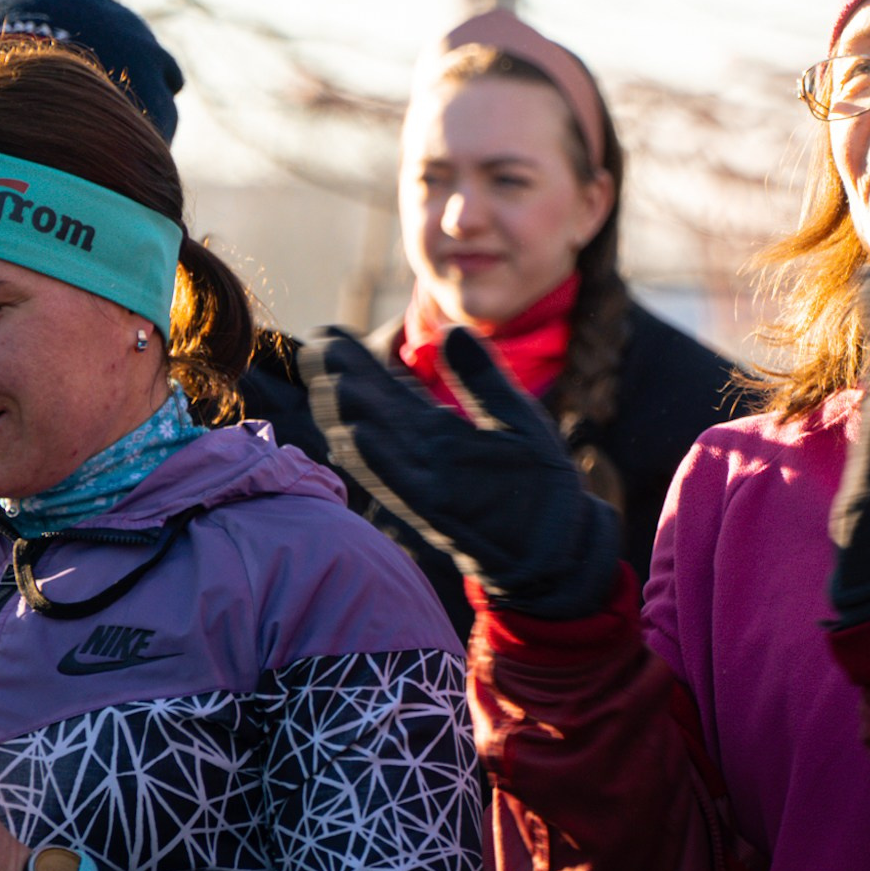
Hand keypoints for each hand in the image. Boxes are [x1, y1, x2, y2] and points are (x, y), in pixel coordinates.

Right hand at [302, 325, 618, 618]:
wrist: (560, 541)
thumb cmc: (538, 481)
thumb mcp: (514, 416)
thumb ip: (480, 377)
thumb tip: (450, 329)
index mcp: (437, 430)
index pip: (388, 390)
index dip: (357, 363)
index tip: (327, 332)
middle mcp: (421, 453)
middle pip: (371, 412)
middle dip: (341, 381)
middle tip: (310, 346)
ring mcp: (425, 481)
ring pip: (375, 446)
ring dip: (350, 417)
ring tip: (327, 382)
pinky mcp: (437, 509)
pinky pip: (400, 481)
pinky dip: (378, 459)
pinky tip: (357, 434)